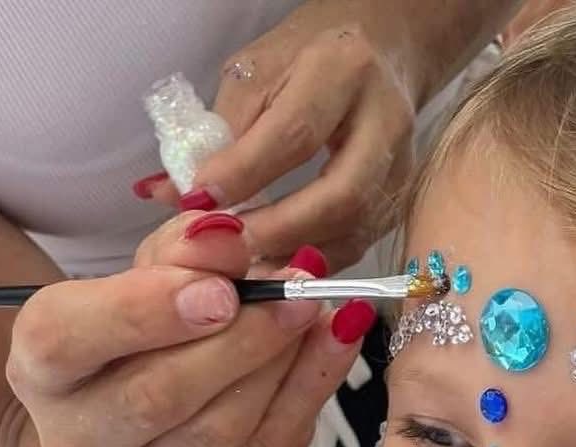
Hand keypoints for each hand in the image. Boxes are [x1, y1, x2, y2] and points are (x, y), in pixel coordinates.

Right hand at [6, 214, 375, 446]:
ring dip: (283, 370)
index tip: (221, 288)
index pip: (72, 338)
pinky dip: (305, 401)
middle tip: (298, 293)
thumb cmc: (139, 326)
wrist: (136, 414)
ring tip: (319, 316)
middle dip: (241, 341)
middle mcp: (75, 442)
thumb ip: (183, 248)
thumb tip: (228, 239)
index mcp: (40, 367)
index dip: (147, 312)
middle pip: (161, 396)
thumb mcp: (149, 271)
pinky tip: (329, 353)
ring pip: (220, 434)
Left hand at [141, 2, 417, 267]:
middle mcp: (384, 121)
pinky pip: (357, 245)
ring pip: (354, 230)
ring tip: (246, 267)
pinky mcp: (400, 201)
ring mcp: (401, 168)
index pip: (294, 133)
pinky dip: (313, 263)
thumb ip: (219, 131)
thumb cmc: (308, 58)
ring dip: (296, 256)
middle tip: (229, 248)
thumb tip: (175, 194)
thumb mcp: (256, 72)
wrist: (383, 50)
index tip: (200, 201)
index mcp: (342, 70)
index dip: (244, 174)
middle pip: (340, 196)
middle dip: (278, 230)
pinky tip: (277, 267)